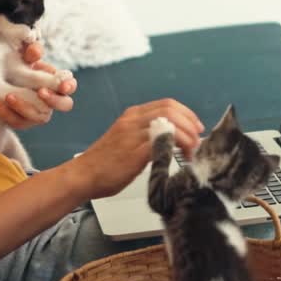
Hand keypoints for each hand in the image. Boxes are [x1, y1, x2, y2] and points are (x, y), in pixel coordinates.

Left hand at [0, 41, 77, 129]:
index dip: (69, 85)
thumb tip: (35, 51)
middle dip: (54, 100)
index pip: (70, 85)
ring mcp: (39, 113)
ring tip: (8, 96)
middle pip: (65, 104)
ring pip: (40, 116)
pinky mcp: (24, 122)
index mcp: (56, 82)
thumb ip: (31, 52)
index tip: (62, 86)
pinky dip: (7, 113)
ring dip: (25, 106)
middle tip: (41, 92)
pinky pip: (18, 122)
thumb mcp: (23, 58)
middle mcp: (52, 100)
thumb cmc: (15, 67)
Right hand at [68, 99, 204, 199]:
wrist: (83, 176)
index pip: (167, 104)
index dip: (187, 113)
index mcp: (132, 115)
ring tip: (191, 151)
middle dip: (190, 123)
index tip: (196, 127)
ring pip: (170, 122)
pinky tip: (181, 157)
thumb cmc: (104, 164)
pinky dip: (177, 147)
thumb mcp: (127, 141)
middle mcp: (133, 120)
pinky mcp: (134, 151)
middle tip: (197, 140)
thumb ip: (147, 136)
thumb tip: (172, 140)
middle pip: (171, 109)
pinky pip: (162, 141)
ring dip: (187, 136)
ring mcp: (133, 134)